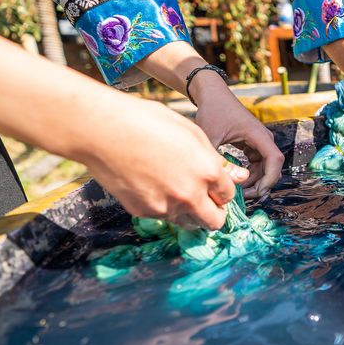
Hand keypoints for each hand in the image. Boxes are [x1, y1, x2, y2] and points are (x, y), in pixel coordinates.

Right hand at [83, 97, 249, 229]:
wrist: (103, 130)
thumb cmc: (149, 123)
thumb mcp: (191, 133)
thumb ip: (216, 160)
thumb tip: (240, 176)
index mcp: (207, 171)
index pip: (228, 195)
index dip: (223, 190)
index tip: (215, 186)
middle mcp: (190, 194)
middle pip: (215, 221)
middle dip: (214, 213)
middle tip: (206, 200)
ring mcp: (166, 206)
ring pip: (189, 222)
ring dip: (189, 212)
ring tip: (176, 190)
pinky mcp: (144, 212)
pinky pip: (163, 216)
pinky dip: (164, 207)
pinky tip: (152, 185)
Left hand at [191, 72, 284, 198]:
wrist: (212, 94)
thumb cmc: (211, 111)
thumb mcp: (210, 137)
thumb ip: (217, 160)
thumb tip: (226, 185)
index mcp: (258, 134)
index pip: (275, 159)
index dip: (270, 179)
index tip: (257, 193)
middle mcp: (263, 138)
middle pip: (272, 167)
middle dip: (261, 184)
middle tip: (242, 197)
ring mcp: (259, 141)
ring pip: (265, 168)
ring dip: (255, 181)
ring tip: (236, 190)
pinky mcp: (253, 144)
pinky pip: (257, 164)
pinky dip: (250, 174)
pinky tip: (235, 180)